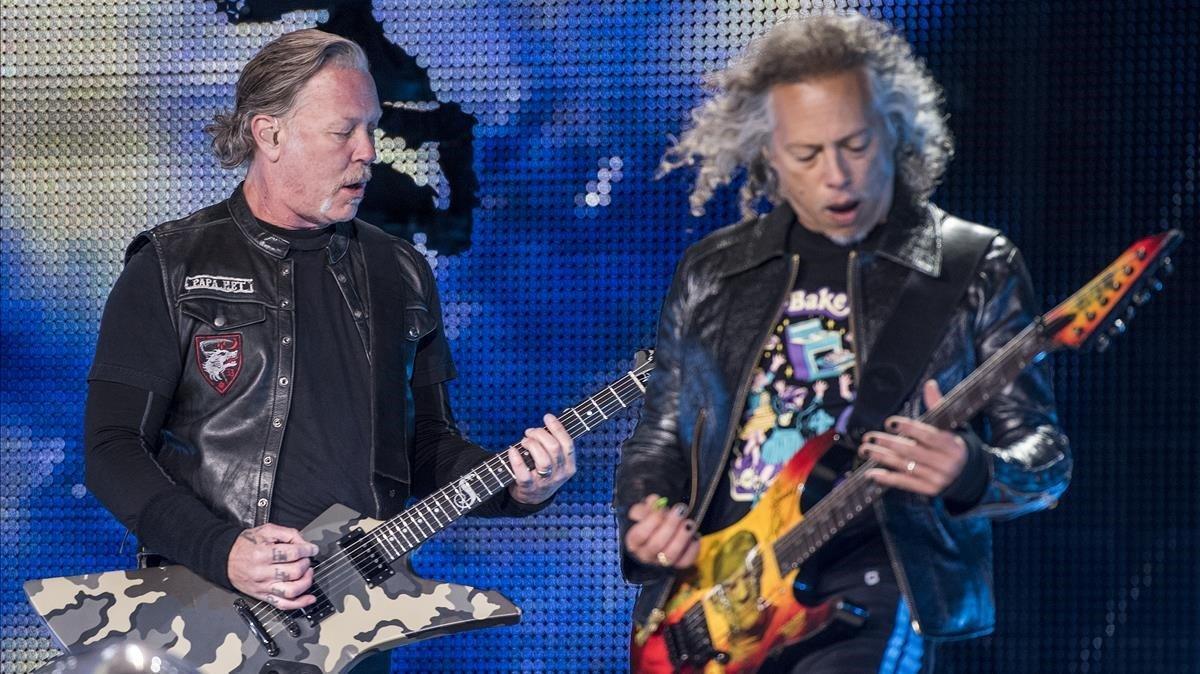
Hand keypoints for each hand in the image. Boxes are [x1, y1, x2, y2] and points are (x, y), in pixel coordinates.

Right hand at [228, 523, 319, 609]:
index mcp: (263, 553)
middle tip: (306, 559)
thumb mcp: (266, 530)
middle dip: (306, 564)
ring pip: (291, 590)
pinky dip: (299, 604)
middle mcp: (263, 572)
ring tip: (308, 573)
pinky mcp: (263, 596)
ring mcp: (263, 587)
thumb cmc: (246, 544)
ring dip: (306, 582)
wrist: (225, 559)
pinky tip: (309, 599)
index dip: (307, 550)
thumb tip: (305, 543)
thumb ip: (288, 533)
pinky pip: (283, 604)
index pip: (293, 553)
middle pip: (294, 571)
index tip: (312, 549)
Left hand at [507, 413, 575, 504]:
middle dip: (540, 434)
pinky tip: (512, 450)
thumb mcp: (556, 461)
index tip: (547, 417)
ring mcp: (544, 482)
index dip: (557, 428)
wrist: (533, 498)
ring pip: (543, 459)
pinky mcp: (529, 487)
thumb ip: (556, 443)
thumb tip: (552, 419)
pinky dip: (516, 459)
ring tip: (524, 441)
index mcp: (569, 466)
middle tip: (530, 432)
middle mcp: (559, 474)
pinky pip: (523, 473)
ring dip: (531, 444)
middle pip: (554, 448)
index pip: (568, 443)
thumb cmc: (544, 472)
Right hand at [624, 494, 699, 569]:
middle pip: (656, 545)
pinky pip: (686, 561)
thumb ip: (647, 506)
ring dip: (682, 537)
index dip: (652, 520)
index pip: (640, 535)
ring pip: (671, 555)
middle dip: (670, 525)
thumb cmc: (648, 522)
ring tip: (689, 522)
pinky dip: (693, 549)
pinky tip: (695, 535)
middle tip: (680, 510)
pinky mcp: (677, 564)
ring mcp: (661, 562)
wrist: (657, 536)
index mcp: (634, 541)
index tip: (662, 508)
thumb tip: (655, 501)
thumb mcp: (642, 512)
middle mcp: (645, 555)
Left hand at [860, 380, 967, 495]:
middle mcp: (945, 462)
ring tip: (865, 450)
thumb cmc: (952, 445)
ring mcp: (937, 478)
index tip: (890, 422)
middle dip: (889, 443)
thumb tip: (930, 384)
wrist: (968, 474)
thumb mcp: (950, 427)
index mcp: (952, 444)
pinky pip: (906, 483)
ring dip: (882, 458)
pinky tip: (872, 473)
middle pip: (913, 451)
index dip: (909, 428)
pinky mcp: (929, 490)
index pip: (928, 435)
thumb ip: (937, 406)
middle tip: (870, 436)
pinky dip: (888, 478)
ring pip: (905, 466)